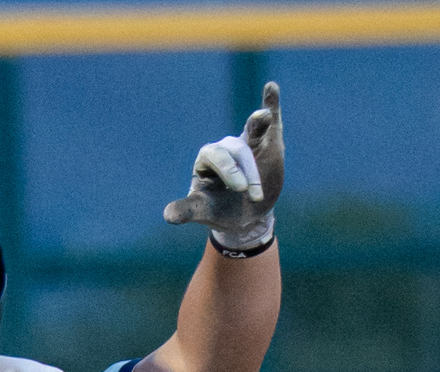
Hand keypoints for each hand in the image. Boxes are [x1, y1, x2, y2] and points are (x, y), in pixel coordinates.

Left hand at [164, 82, 283, 250]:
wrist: (247, 214)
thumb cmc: (221, 210)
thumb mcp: (204, 211)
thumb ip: (187, 210)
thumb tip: (167, 216)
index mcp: (206, 160)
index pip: (215, 156)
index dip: (228, 169)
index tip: (241, 189)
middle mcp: (225, 147)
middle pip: (235, 148)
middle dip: (245, 169)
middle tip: (253, 193)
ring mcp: (248, 143)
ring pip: (252, 129)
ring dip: (258, 122)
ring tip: (265, 115)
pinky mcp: (268, 142)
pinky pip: (271, 122)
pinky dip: (272, 104)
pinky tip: (271, 87)